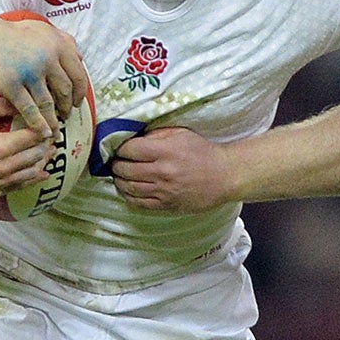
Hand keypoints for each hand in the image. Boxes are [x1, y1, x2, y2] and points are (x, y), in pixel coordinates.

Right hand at [0, 14, 91, 137]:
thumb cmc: (14, 35)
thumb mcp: (43, 29)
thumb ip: (63, 41)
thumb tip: (81, 58)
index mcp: (58, 45)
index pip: (78, 75)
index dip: (79, 93)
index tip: (76, 103)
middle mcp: (47, 58)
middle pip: (64, 91)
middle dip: (66, 107)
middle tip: (65, 115)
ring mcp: (30, 72)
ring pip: (48, 103)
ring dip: (53, 119)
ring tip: (55, 129)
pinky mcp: (12, 85)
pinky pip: (29, 109)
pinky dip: (38, 123)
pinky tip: (42, 132)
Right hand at [0, 94, 53, 194]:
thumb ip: (3, 104)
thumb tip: (26, 101)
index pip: (32, 138)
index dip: (45, 130)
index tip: (52, 124)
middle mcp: (1, 168)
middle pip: (36, 156)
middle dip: (47, 145)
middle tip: (52, 136)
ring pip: (32, 173)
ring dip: (44, 161)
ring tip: (50, 151)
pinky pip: (22, 186)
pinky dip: (34, 177)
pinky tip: (42, 170)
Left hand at [111, 126, 235, 212]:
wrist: (224, 176)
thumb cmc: (203, 152)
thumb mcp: (181, 134)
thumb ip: (156, 134)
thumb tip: (134, 138)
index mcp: (166, 152)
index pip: (130, 150)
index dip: (120, 148)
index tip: (119, 148)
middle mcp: (162, 173)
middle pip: (125, 170)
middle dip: (116, 165)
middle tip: (115, 162)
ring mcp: (163, 191)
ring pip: (129, 188)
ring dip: (119, 180)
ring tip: (118, 175)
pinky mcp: (166, 205)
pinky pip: (139, 203)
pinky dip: (128, 195)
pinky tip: (127, 189)